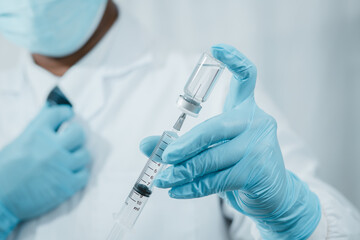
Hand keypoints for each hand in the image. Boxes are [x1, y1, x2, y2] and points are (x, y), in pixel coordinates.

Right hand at [0, 105, 90, 236]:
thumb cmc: (4, 172)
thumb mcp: (18, 144)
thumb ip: (37, 128)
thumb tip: (51, 108)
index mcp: (36, 134)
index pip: (59, 113)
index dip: (65, 112)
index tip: (69, 114)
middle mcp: (52, 147)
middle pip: (78, 132)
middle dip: (75, 135)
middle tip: (71, 140)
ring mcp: (62, 166)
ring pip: (85, 154)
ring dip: (77, 157)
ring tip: (68, 161)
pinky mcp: (68, 184)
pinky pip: (84, 174)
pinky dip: (79, 175)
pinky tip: (70, 175)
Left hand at [139, 44, 320, 238]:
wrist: (272, 192)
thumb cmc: (239, 163)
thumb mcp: (212, 147)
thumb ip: (181, 144)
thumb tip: (146, 144)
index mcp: (246, 109)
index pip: (247, 78)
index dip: (235, 60)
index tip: (217, 48)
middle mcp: (256, 123)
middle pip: (215, 127)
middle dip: (185, 145)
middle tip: (165, 156)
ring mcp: (259, 147)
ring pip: (213, 158)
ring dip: (184, 171)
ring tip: (164, 180)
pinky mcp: (258, 171)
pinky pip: (218, 180)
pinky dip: (194, 187)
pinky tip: (177, 191)